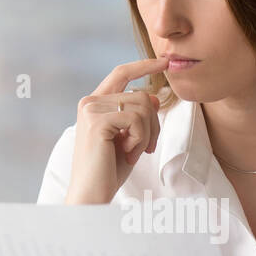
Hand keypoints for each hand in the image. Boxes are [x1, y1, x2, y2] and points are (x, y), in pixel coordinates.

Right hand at [64, 57, 168, 204]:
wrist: (91, 194)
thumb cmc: (109, 171)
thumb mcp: (130, 140)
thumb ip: (139, 118)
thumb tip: (153, 96)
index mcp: (95, 104)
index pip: (121, 74)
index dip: (144, 65)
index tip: (165, 62)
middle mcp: (90, 102)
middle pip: (141, 95)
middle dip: (153, 123)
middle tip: (147, 148)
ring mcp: (91, 109)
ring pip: (142, 107)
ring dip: (147, 134)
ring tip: (134, 154)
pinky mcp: (96, 121)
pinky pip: (136, 120)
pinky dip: (140, 140)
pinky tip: (129, 155)